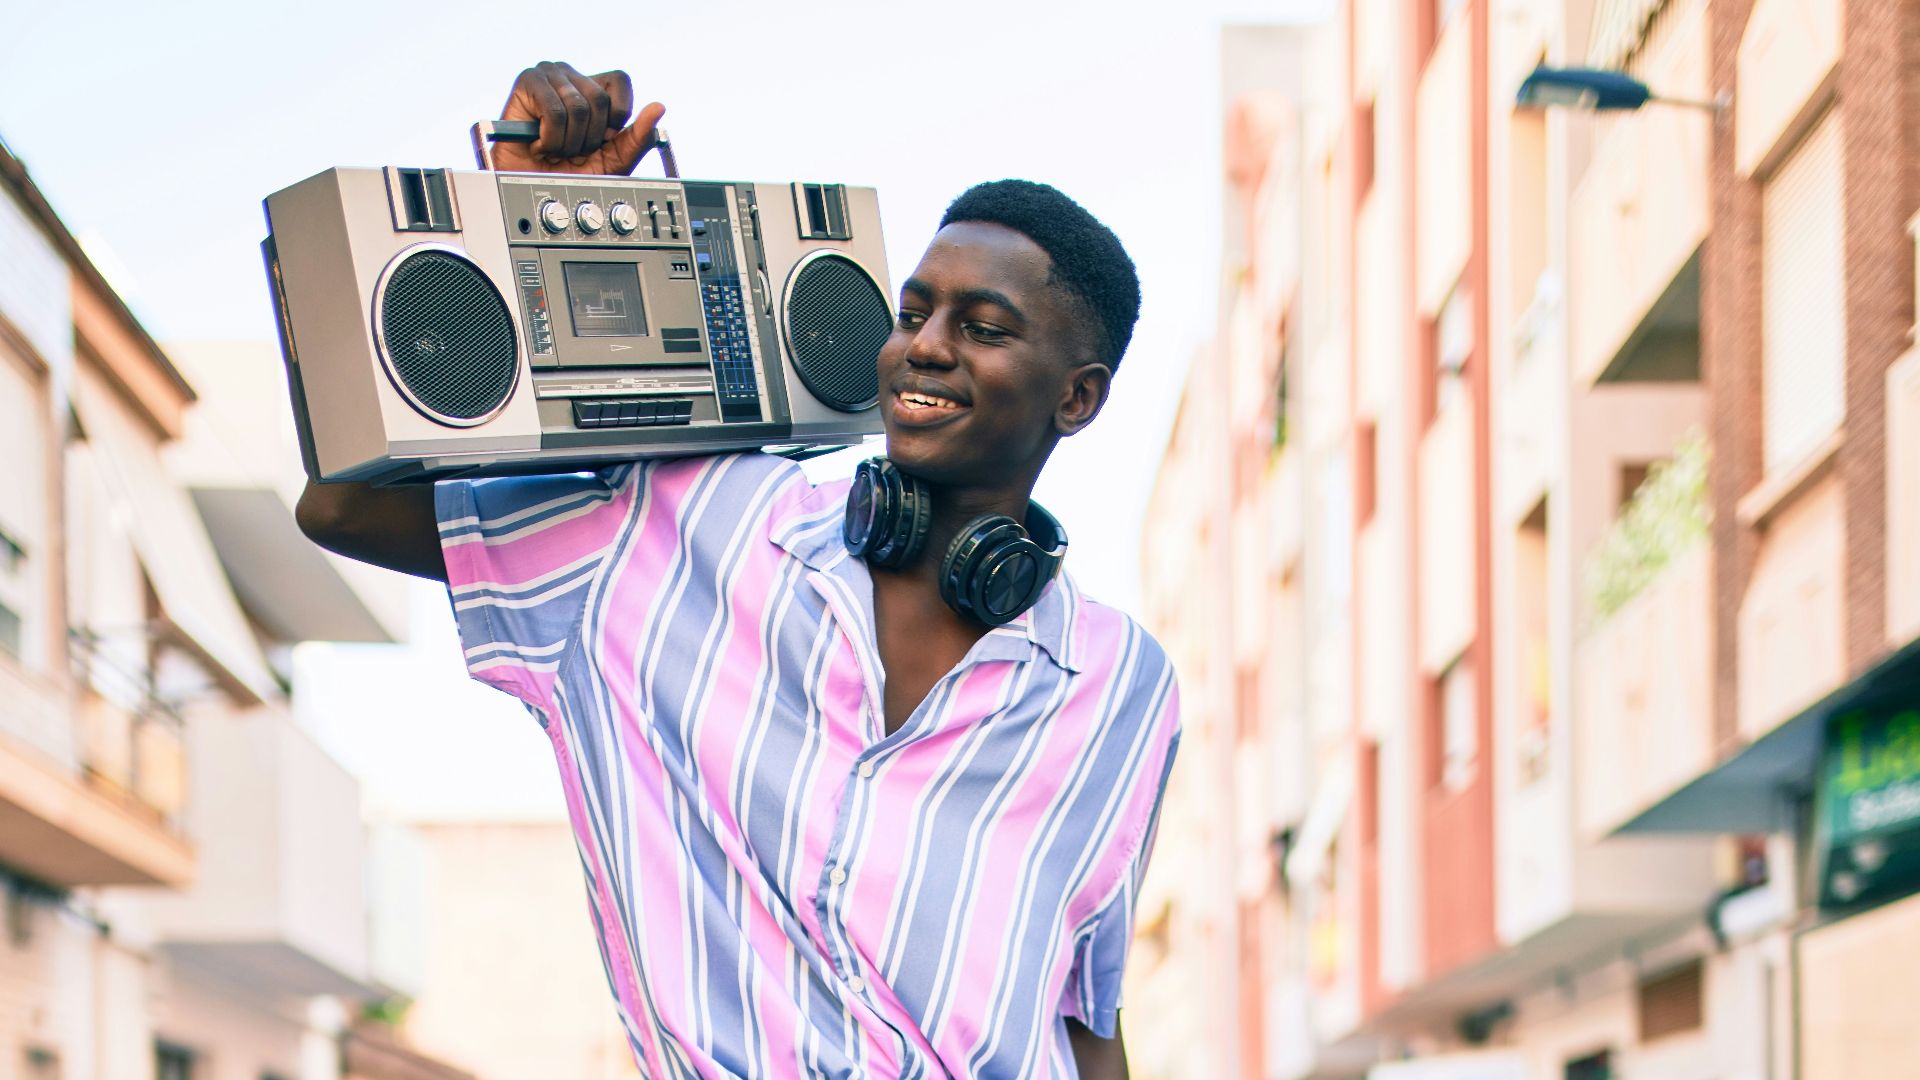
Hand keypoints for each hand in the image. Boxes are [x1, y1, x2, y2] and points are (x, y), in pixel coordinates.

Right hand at [493, 61, 664, 175]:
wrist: (531, 187)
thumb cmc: (570, 172)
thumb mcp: (615, 160)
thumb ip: (639, 137)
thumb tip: (659, 107)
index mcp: (594, 86)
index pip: (621, 81)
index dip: (615, 115)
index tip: (600, 139)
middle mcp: (573, 76)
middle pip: (600, 99)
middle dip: (590, 137)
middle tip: (572, 149)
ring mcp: (549, 75)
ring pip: (578, 107)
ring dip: (568, 142)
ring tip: (555, 148)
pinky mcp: (528, 82)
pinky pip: (554, 111)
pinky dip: (551, 138)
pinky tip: (540, 144)